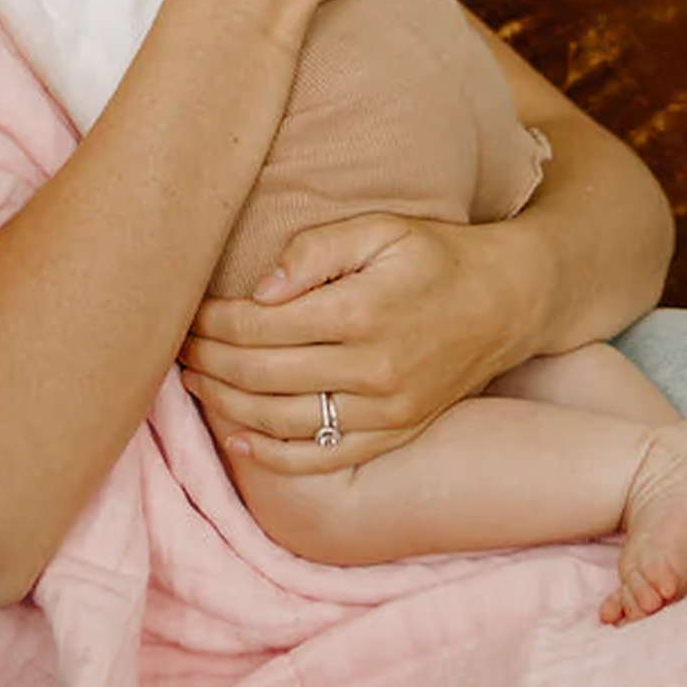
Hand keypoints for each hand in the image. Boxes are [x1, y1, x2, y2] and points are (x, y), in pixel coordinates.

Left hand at [179, 211, 516, 474]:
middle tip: (178, 347)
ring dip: (228, 406)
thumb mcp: (381, 228)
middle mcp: (372, 369)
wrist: (508, 300)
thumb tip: (260, 290)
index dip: (212, 322)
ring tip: (197, 383)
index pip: (259, 326)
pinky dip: (276, 457)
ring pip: (284, 422)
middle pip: (261, 375)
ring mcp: (385, 409)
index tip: (188, 311)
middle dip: (208, 361)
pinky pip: (325, 458)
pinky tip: (240, 439)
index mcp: (360, 311)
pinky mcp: (396, 432)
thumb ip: (315, 248)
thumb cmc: (436, 255)